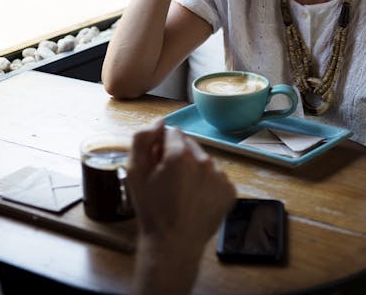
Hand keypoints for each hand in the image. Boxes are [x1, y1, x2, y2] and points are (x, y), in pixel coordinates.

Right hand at [128, 119, 235, 255]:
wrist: (173, 243)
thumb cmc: (151, 208)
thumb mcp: (134, 171)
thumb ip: (142, 138)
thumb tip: (160, 122)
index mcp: (180, 154)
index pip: (172, 133)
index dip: (161, 147)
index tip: (157, 165)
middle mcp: (205, 161)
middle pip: (189, 146)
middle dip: (179, 156)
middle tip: (168, 180)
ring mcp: (220, 176)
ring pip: (204, 161)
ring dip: (193, 169)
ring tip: (182, 192)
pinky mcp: (230, 191)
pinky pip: (216, 177)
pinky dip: (207, 184)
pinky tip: (195, 199)